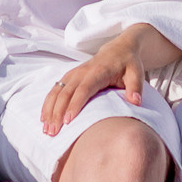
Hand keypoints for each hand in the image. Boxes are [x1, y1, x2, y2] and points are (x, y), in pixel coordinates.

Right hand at [39, 29, 165, 139]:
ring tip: (46, 129)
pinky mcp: (70, 76)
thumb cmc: (129, 64)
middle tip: (53, 132)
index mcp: (99, 71)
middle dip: (57, 112)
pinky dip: (48, 103)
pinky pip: (55, 89)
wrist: (119, 48)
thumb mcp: (137, 73)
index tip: (68, 121)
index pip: (84, 89)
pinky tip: (44, 118)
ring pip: (57, 91)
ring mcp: (74, 73)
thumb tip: (135, 102)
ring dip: (50, 109)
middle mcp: (83, 71)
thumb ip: (136, 87)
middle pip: (66, 92)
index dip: (75, 104)